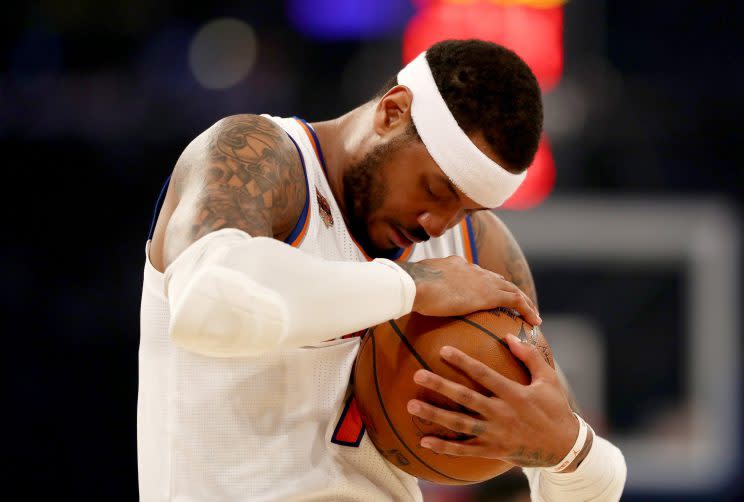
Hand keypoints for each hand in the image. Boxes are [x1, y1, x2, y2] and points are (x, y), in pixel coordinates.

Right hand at [399, 257, 540, 325]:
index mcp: (453, 265)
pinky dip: (527, 309)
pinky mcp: (488, 294)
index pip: (475, 273)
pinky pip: (515, 301)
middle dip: (506, 289)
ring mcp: (481, 280)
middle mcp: (471, 269)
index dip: (485, 283)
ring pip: (510, 288)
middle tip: (516, 303)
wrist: (413, 284)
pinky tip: (534, 321)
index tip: (489, 292)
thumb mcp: (412, 286)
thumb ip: (415, 290)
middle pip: (495, 278)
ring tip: (532, 314)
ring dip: (522, 300)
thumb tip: (402, 297)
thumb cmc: (406, 287)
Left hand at [406, 334, 577, 468]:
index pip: (484, 375)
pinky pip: (464, 450)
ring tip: (411, 406)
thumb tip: (509, 335)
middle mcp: (502, 414)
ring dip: (435, 415)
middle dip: (440, 386)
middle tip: (417, 375)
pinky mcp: (492, 450)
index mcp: (514, 394)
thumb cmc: (555, 408)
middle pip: (466, 398)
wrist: (564, 447)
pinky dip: (444, 447)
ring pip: (460, 424)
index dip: (463, 362)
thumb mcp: (548, 379)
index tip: (444, 350)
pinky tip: (424, 441)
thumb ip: (529, 356)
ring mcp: (495, 434)